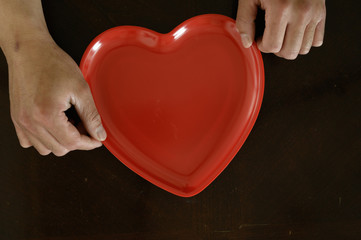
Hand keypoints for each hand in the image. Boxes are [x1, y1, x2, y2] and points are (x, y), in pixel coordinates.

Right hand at [8, 37, 106, 155]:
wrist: (28, 49)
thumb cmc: (51, 63)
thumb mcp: (81, 88)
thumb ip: (91, 115)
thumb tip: (99, 134)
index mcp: (46, 115)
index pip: (73, 143)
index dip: (89, 143)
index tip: (97, 139)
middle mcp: (30, 122)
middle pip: (60, 149)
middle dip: (77, 141)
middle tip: (85, 125)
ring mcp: (21, 121)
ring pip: (46, 148)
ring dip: (61, 141)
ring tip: (69, 123)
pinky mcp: (16, 118)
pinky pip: (30, 142)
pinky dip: (44, 139)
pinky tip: (54, 125)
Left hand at [236, 0, 325, 59]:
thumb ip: (244, 21)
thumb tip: (246, 41)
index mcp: (281, 9)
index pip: (272, 46)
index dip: (262, 45)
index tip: (260, 38)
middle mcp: (301, 13)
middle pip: (289, 52)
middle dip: (276, 49)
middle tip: (270, 38)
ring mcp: (314, 13)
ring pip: (304, 49)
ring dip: (291, 46)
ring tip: (282, 35)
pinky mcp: (321, 13)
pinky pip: (317, 40)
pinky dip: (305, 40)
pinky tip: (295, 31)